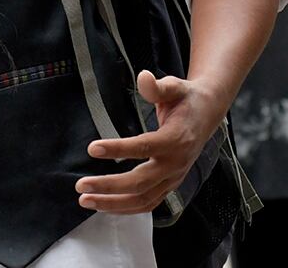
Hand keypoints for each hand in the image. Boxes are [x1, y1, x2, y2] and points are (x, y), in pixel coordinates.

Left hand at [74, 71, 224, 214]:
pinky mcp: (170, 185)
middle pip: (140, 182)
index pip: (144, 147)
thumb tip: (143, 78)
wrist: (207, 115)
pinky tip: (105, 206)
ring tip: (86, 200)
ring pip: (143, 200)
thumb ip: (158, 87)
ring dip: (113, 204)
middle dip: (109, 186)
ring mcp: (174, 178)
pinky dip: (126, 209)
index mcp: (176, 138)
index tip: (92, 148)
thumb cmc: (186, 99)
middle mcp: (176, 163)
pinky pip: (148, 203)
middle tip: (81, 185)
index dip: (118, 149)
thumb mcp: (175, 86)